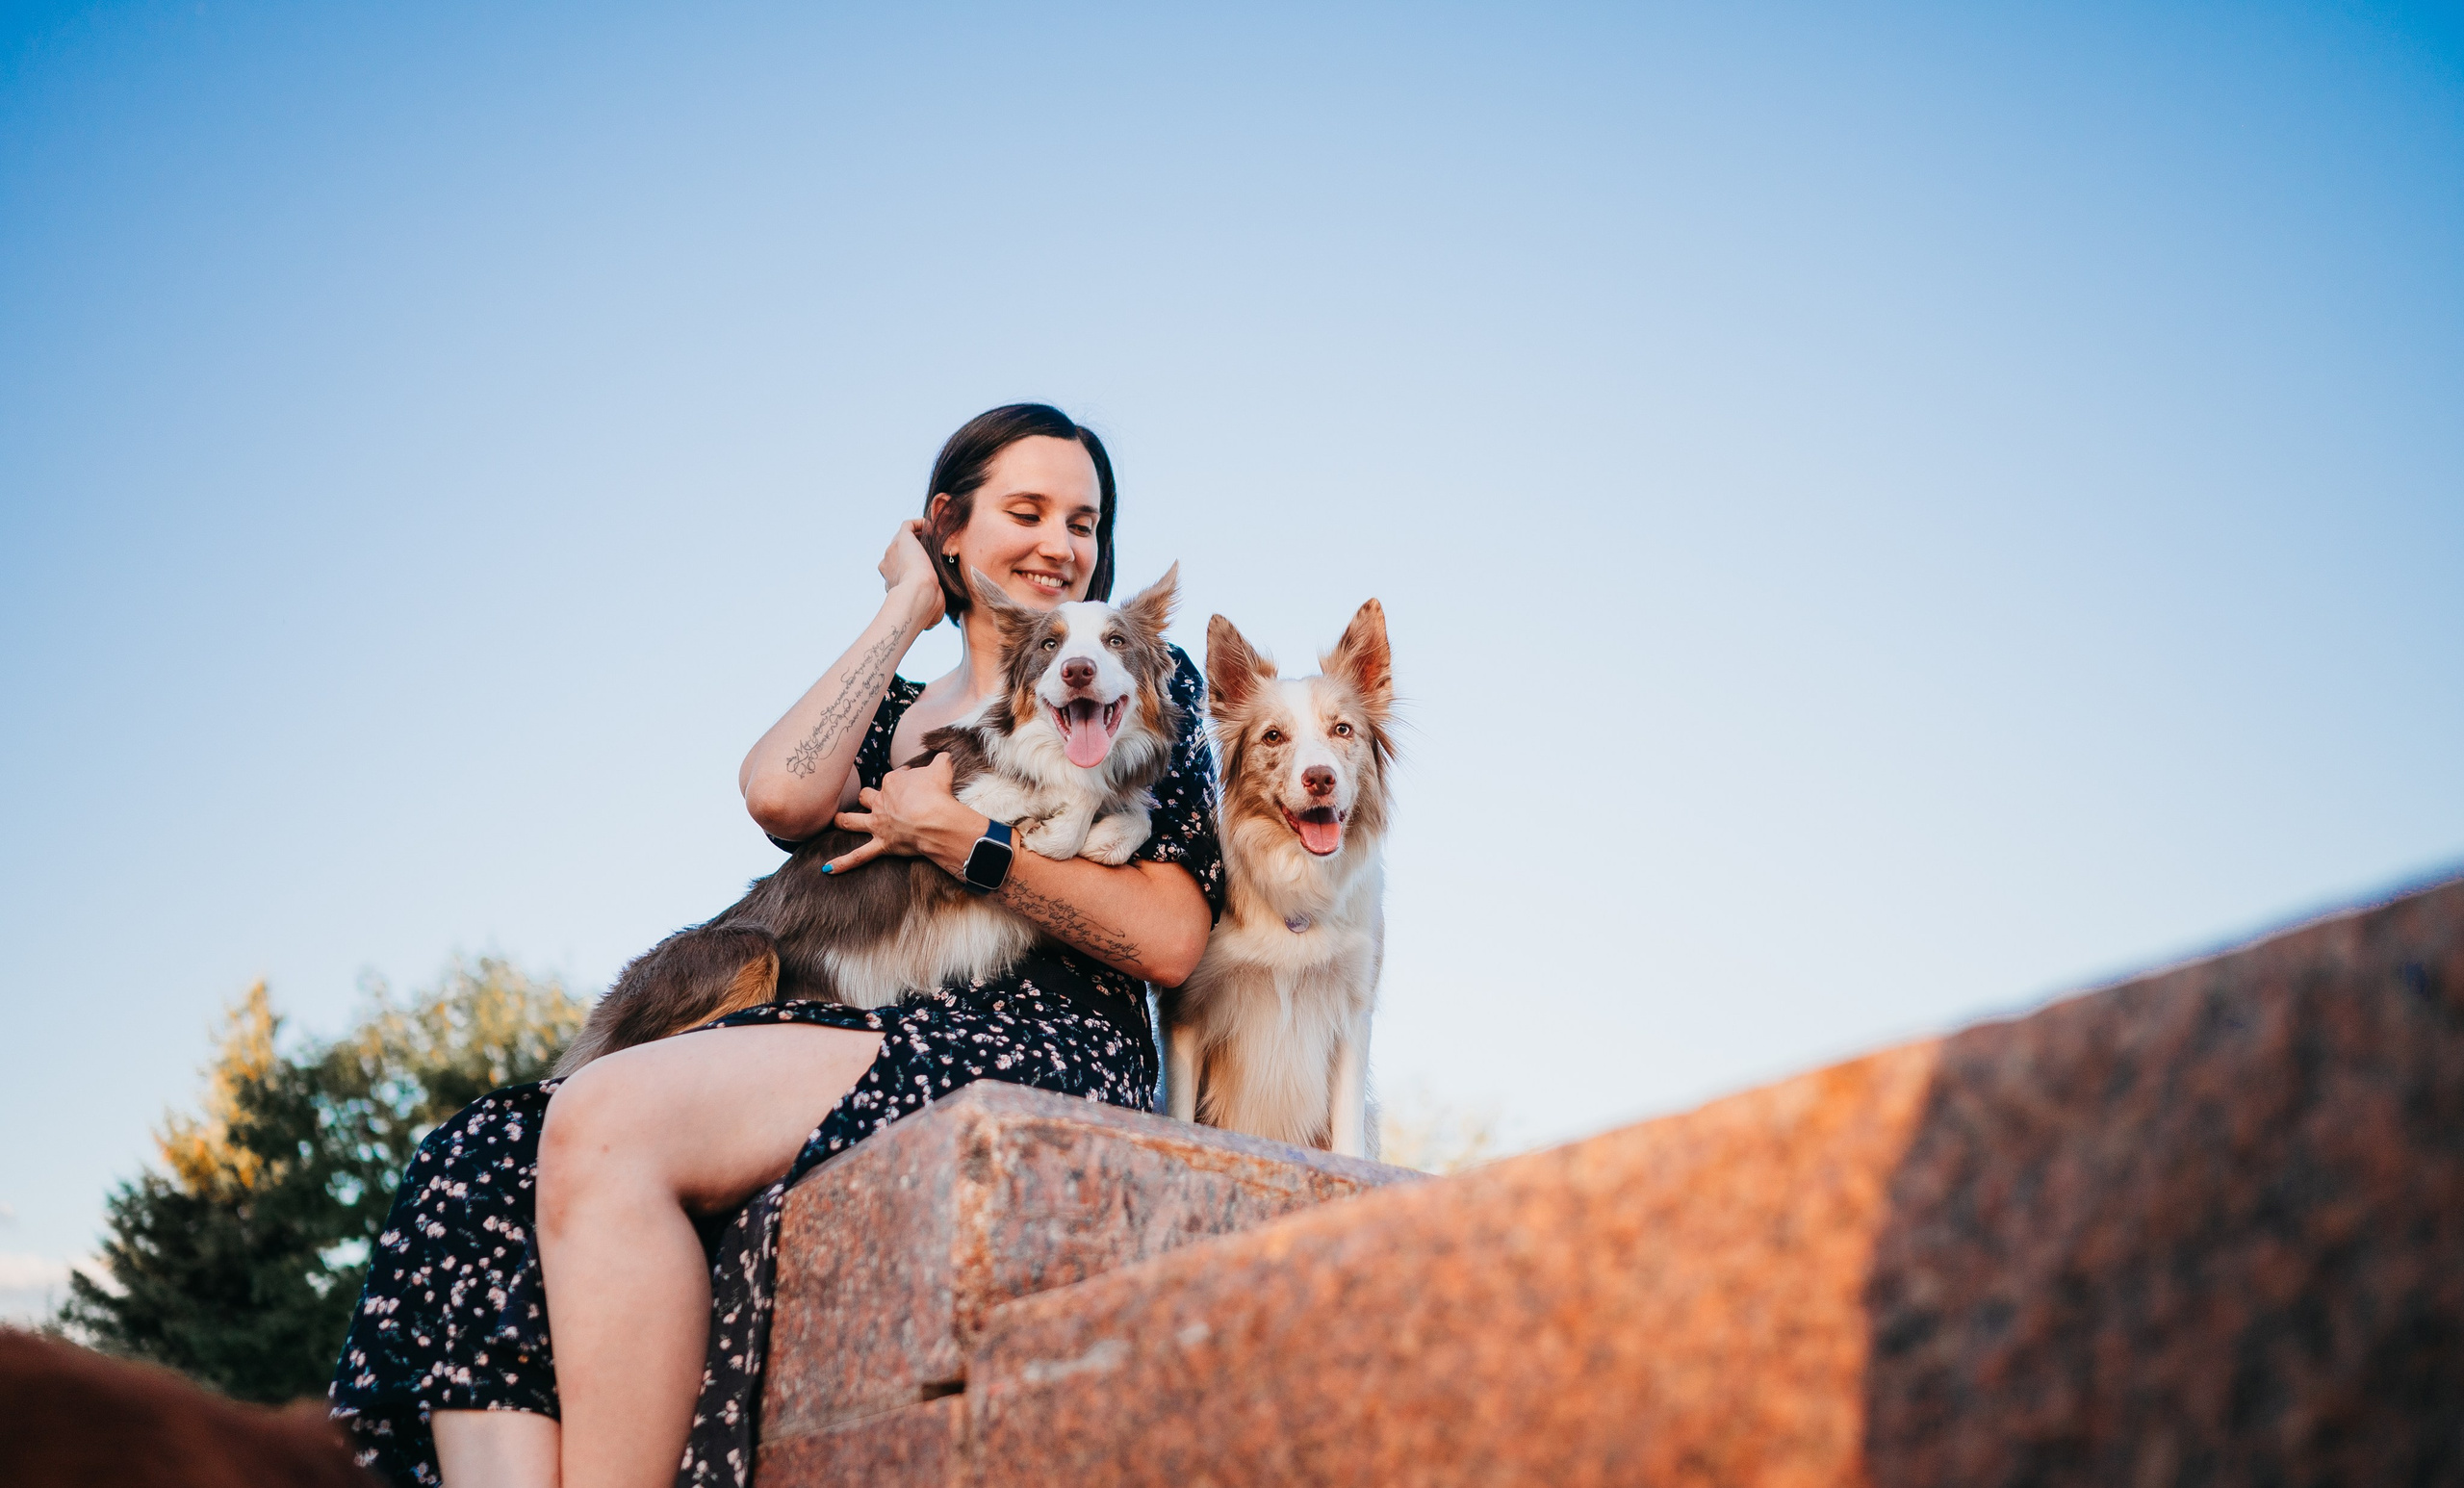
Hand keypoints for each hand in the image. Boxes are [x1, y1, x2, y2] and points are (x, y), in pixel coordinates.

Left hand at [822, 753, 985, 876]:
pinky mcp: (882, 844)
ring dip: (843, 821)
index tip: (914, 781)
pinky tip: (827, 869)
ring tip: (837, 820)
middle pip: (868, 796)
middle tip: (876, 798)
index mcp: (892, 783)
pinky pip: (858, 856)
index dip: (904, 778)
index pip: (894, 778)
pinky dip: (843, 863)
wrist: (936, 820)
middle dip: (869, 796)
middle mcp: (880, 802)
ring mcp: (878, 824)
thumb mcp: (941, 769)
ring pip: (852, 821)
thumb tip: (943, 756)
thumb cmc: (938, 794)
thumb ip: (940, 760)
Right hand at [880, 519, 945, 630]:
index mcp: (893, 581)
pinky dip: (921, 524)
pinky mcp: (901, 538)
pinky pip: (908, 525)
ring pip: (904, 538)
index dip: (916, 568)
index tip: (933, 567)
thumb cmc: (924, 609)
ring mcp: (892, 551)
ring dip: (919, 536)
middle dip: (917, 550)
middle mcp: (888, 565)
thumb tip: (930, 624)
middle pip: (901, 553)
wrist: (919, 595)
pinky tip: (935, 529)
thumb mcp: (927, 615)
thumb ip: (928, 615)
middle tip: (937, 550)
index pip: (902, 571)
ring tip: (937, 538)